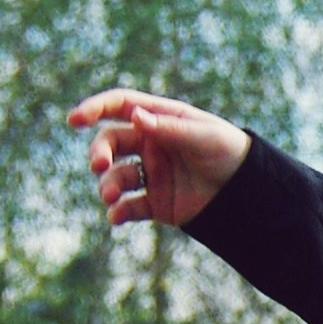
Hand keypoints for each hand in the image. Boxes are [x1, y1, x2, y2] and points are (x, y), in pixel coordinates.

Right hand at [68, 91, 249, 232]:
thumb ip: (169, 128)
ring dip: (107, 185)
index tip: (74, 120)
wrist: (248, 192)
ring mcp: (150, 174)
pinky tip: (116, 216)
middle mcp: (149, 144)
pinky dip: (119, 212)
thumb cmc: (229, 152)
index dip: (94, 109)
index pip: (119, 107)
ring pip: (115, 177)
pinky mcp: (155, 203)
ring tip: (110, 196)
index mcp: (159, 119)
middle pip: (110, 143)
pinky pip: (129, 207)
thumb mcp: (203, 136)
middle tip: (99, 165)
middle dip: (99, 152)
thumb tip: (135, 115)